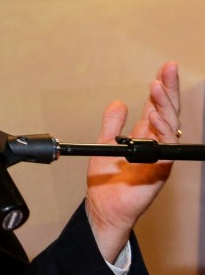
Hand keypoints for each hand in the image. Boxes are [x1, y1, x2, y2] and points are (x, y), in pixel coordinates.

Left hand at [84, 61, 179, 262]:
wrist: (103, 206)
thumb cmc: (106, 181)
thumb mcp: (105, 143)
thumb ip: (113, 123)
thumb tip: (119, 103)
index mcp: (145, 136)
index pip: (157, 106)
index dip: (162, 87)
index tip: (165, 68)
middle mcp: (156, 144)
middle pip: (168, 111)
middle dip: (169, 89)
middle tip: (168, 69)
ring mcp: (160, 157)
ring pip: (170, 126)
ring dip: (164, 105)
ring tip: (157, 87)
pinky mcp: (159, 171)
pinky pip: (165, 148)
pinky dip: (162, 131)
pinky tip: (156, 117)